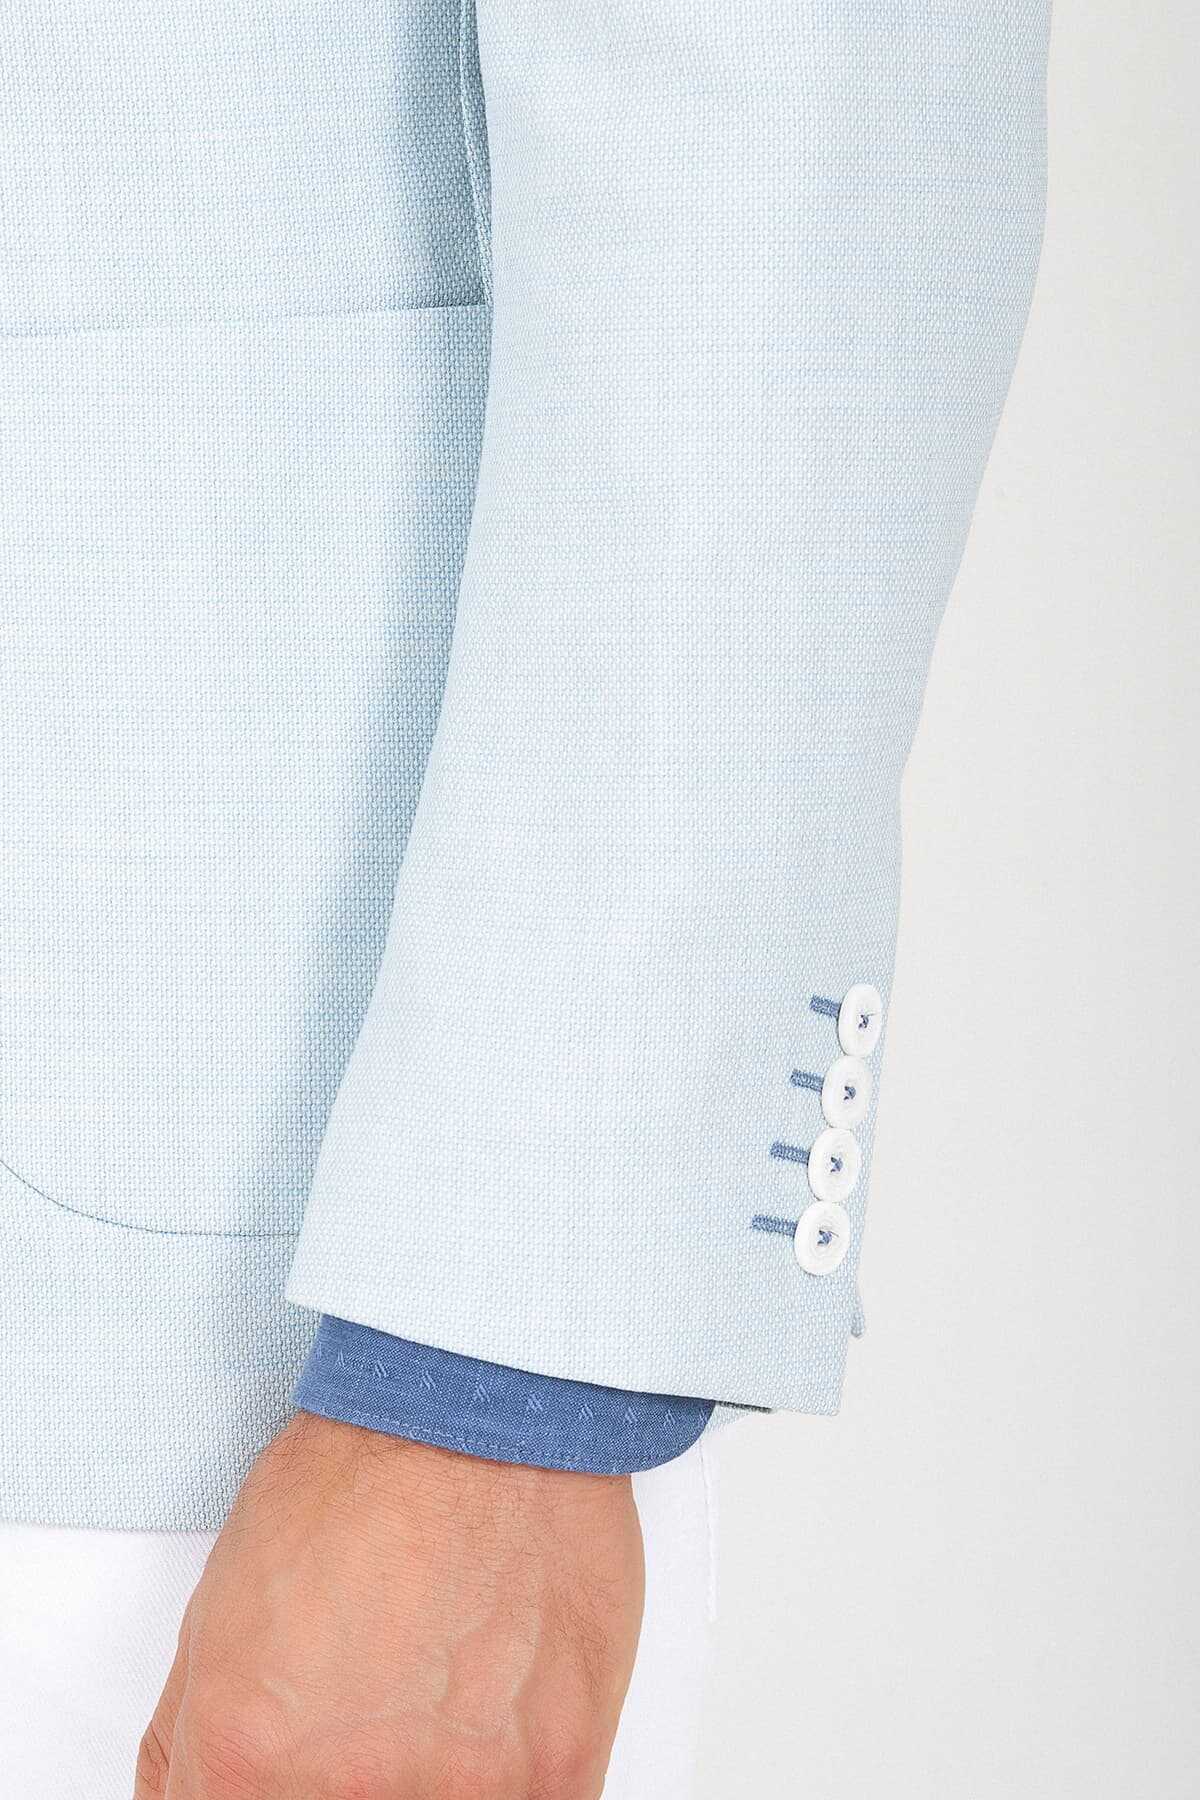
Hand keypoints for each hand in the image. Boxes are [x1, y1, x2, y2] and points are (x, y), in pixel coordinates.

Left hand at [134, 1410, 643, 1798]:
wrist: (482, 1403)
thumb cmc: (363, 1472)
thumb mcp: (217, 1609)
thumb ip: (194, 1747)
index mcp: (247, 1762)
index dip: (270, 1787)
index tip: (296, 1770)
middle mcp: (353, 1794)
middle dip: (347, 1776)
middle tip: (374, 1706)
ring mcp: (467, 1793)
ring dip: (436, 1773)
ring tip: (442, 1680)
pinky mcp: (562, 1769)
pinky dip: (509, 1773)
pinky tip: (500, 1695)